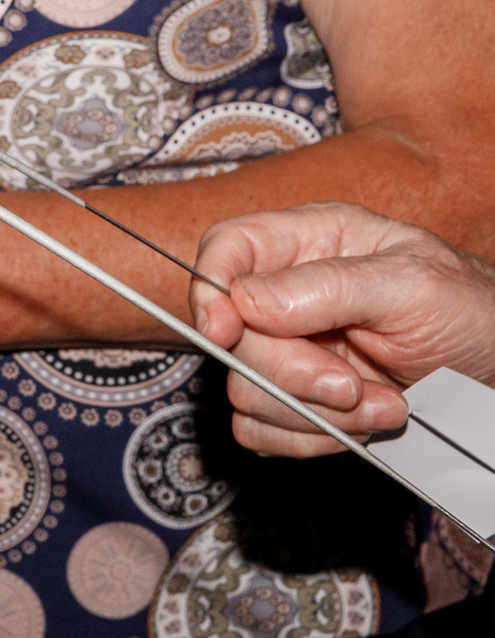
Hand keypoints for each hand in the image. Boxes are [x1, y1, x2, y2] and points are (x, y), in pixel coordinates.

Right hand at [190, 202, 494, 456]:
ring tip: (383, 404)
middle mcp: (287, 294)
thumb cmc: (473, 315)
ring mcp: (290, 352)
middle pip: (234, 336)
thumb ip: (329, 285)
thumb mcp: (414, 286)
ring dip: (314, 412)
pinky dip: (308, 438)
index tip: (225, 332)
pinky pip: (260, 430)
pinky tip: (360, 425)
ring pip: (244, 390)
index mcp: (309, 242)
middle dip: (293, 371)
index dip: (210, 288)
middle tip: (352, 385)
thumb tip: (246, 300)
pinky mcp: (296, 402)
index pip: (225, 249)